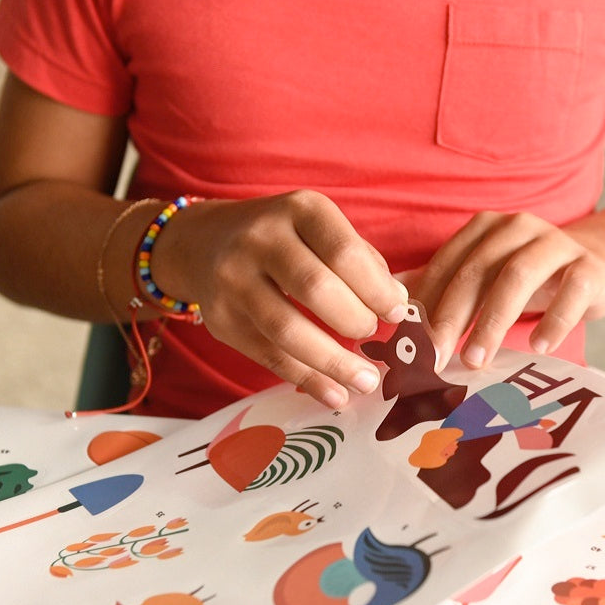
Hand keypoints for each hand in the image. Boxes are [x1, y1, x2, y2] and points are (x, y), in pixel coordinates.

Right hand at [155, 190, 408, 408]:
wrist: (207, 242)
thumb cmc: (287, 239)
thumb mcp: (322, 229)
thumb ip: (360, 261)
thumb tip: (397, 304)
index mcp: (299, 210)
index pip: (343, 252)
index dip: (376, 289)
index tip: (397, 312)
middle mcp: (261, 239)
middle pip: (315, 289)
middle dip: (355, 321)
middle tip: (373, 336)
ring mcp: (234, 280)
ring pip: (287, 330)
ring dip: (334, 363)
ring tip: (367, 381)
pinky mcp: (221, 320)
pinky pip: (269, 357)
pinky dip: (307, 380)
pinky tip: (335, 394)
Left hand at [405, 211, 604, 370]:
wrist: (595, 266)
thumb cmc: (526, 279)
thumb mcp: (482, 278)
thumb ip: (438, 287)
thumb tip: (384, 306)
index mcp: (483, 229)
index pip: (447, 266)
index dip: (425, 304)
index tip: (409, 345)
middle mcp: (516, 228)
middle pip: (476, 271)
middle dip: (451, 317)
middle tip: (434, 359)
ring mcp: (555, 243)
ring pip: (518, 277)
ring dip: (493, 321)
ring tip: (476, 360)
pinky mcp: (589, 266)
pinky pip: (572, 290)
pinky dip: (554, 320)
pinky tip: (538, 347)